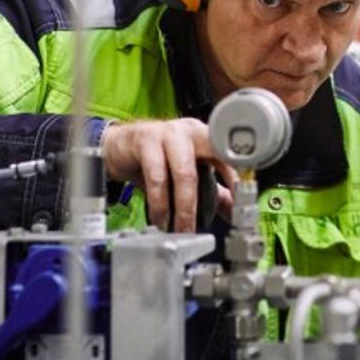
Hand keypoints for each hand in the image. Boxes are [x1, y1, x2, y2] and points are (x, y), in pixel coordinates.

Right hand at [99, 118, 234, 232]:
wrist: (118, 146)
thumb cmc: (156, 158)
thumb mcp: (186, 171)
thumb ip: (212, 189)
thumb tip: (234, 210)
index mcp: (206, 136)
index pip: (230, 155)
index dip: (238, 179)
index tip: (242, 204)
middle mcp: (191, 131)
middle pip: (212, 159)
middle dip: (221, 192)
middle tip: (212, 223)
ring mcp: (169, 132)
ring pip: (184, 173)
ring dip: (184, 207)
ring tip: (182, 229)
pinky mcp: (146, 140)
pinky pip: (156, 176)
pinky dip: (160, 202)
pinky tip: (159, 217)